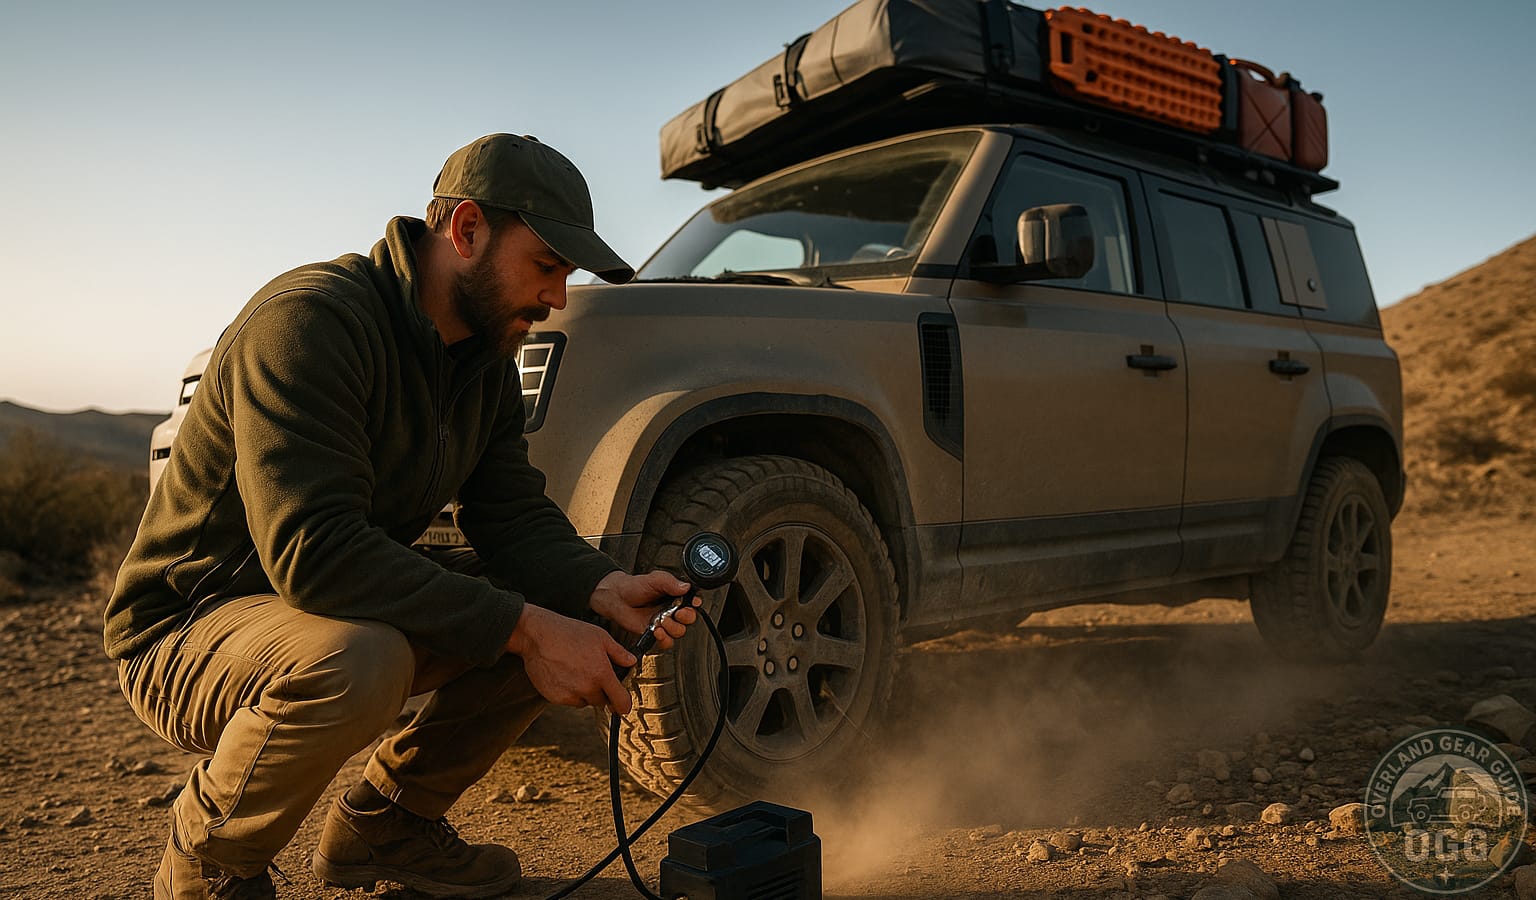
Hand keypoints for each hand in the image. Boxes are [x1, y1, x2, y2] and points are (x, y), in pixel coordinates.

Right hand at [505, 603, 634, 712]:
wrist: (537, 635)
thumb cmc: (568, 633)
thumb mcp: (600, 637)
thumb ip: (619, 653)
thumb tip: (631, 661)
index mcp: (601, 674)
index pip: (620, 701)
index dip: (624, 705)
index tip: (624, 706)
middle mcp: (587, 688)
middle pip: (602, 701)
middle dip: (601, 691)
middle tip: (592, 673)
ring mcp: (569, 694)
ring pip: (584, 702)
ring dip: (584, 693)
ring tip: (576, 671)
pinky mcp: (554, 697)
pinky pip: (568, 701)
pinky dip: (569, 693)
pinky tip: (564, 675)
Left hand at [589, 570, 696, 649]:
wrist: (616, 598)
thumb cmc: (633, 587)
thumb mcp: (654, 579)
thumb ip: (670, 582)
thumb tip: (686, 586)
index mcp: (675, 595)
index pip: (692, 601)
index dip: (695, 604)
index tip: (692, 603)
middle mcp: (672, 609)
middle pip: (689, 618)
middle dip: (685, 617)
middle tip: (676, 613)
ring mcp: (664, 622)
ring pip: (679, 631)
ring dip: (672, 628)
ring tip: (661, 621)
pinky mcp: (655, 632)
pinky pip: (667, 642)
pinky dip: (664, 639)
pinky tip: (657, 631)